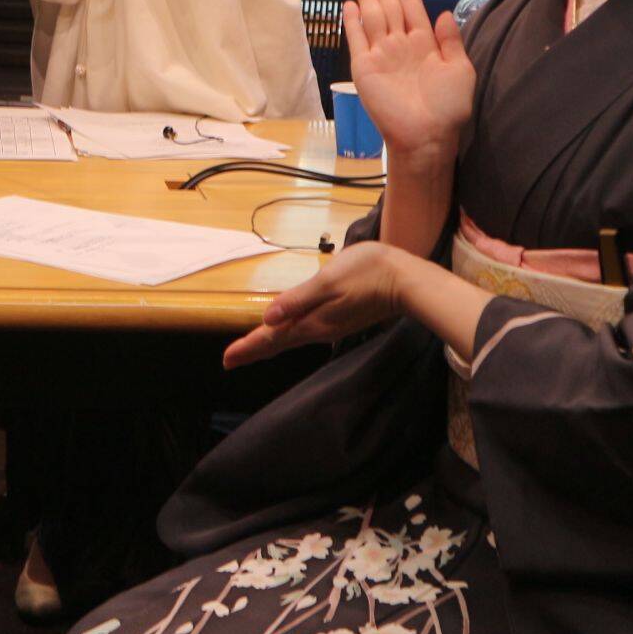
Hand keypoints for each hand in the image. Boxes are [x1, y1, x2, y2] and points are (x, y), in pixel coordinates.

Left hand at [222, 244, 415, 368]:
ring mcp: (331, 324)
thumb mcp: (327, 282)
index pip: (272, 338)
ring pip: (292, 336)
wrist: (406, 281)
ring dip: (270, 341)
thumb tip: (267, 318)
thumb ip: (297, 300)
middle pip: (279, 341)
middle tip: (231, 358)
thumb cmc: (367, 273)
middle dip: (254, 348)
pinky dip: (289, 332)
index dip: (248, 347)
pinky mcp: (341, 317)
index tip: (226, 360)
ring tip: (251, 345)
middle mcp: (319, 328)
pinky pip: (306, 328)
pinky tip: (286, 329)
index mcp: (312, 320)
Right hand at [344, 0, 472, 167]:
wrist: (427, 136)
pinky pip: (357, 40)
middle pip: (390, 7)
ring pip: (374, 17)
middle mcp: (401, 45)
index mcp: (425, 44)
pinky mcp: (365, 68)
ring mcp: (381, 55)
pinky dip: (352, 22)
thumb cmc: (448, 107)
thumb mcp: (460, 70)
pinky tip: (349, 5)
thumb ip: (451, 41)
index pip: (411, 8)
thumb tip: (444, 14)